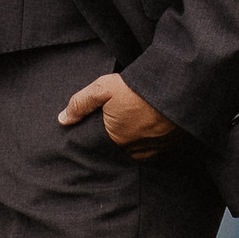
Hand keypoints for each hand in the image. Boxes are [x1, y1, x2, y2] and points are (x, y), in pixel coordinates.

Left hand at [59, 69, 177, 156]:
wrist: (176, 87)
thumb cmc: (136, 88)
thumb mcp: (102, 89)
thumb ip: (81, 104)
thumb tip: (62, 120)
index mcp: (116, 140)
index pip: (103, 146)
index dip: (102, 136)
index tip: (103, 125)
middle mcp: (135, 150)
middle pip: (122, 148)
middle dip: (120, 138)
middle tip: (122, 120)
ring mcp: (155, 148)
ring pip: (140, 149)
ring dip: (137, 139)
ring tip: (136, 121)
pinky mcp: (171, 144)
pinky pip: (157, 147)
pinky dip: (153, 139)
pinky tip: (151, 125)